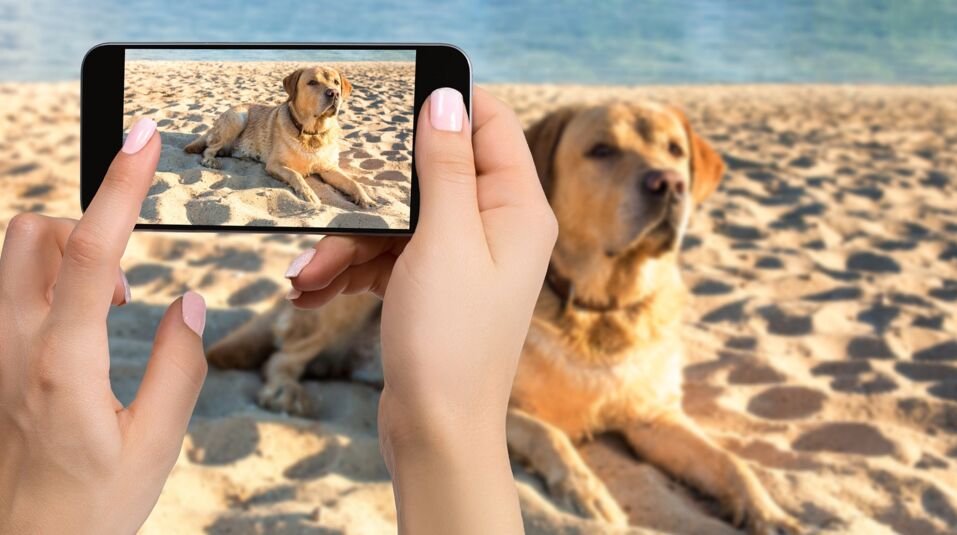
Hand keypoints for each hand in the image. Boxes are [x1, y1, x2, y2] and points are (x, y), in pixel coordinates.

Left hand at [0, 119, 207, 533]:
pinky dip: (45, 283)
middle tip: (126, 280)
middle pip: (32, 232)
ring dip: (61, 254)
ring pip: (12, 256)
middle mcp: (11, 347)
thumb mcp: (154, 446)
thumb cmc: (89, 508)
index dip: (121, 184)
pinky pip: (7, 291)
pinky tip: (75, 330)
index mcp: (61, 364)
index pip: (90, 249)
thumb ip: (178, 366)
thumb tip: (190, 301)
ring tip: (106, 306)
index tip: (144, 136)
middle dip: (85, 225)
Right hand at [285, 87, 557, 533]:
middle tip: (329, 210)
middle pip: (428, 175)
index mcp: (516, 207)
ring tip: (305, 275)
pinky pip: (387, 256)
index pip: (488, 125)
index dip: (443, 107)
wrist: (436, 431)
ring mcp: (463, 259)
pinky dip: (350, 268)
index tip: (390, 102)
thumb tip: (447, 99)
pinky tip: (312, 289)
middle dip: (372, 196)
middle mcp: (495, 228)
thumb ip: (445, 166)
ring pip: (398, 220)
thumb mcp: (444, 239)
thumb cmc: (450, 341)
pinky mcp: (432, 286)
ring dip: (347, 243)